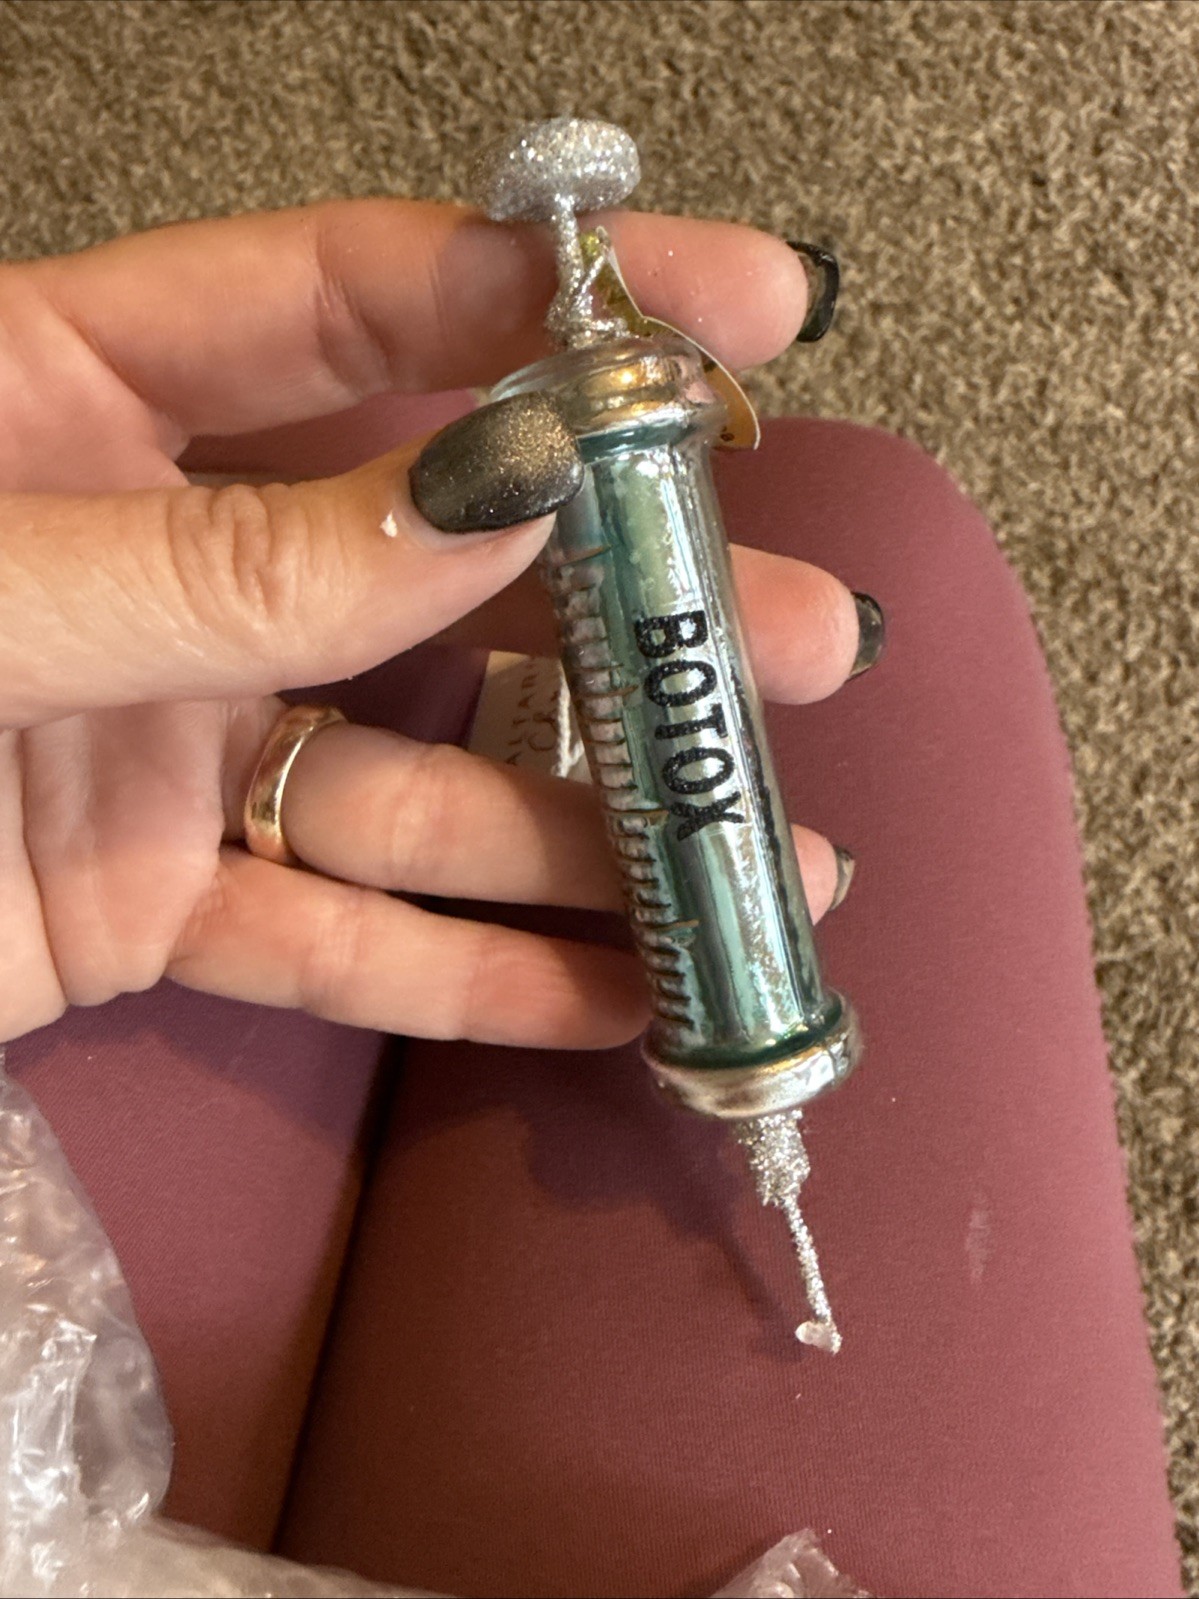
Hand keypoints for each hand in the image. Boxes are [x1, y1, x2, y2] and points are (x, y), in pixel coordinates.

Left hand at [0, 200, 864, 1047]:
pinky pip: (343, 940)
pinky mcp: (159, 903)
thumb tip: (487, 508)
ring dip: (594, 824)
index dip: (557, 303)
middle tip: (795, 633)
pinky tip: (623, 994)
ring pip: (421, 778)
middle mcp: (157, 555)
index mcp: (75, 392)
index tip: (739, 313)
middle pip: (442, 563)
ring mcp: (170, 739)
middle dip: (633, 604)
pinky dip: (477, 978)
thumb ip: (215, 560)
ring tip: (762, 855)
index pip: (357, 304)